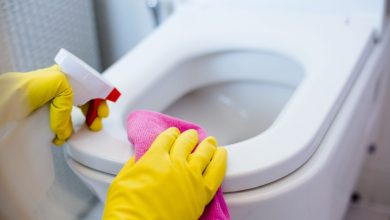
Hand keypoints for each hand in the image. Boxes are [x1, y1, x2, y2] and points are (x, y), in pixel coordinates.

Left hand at [0, 65, 108, 144]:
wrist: (6, 100)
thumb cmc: (26, 86)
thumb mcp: (59, 83)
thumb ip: (70, 102)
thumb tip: (66, 127)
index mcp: (64, 78)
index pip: (89, 88)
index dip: (99, 100)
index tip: (103, 111)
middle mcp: (57, 91)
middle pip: (84, 103)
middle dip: (92, 114)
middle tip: (95, 124)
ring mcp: (50, 105)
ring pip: (71, 117)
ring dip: (77, 127)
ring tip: (77, 132)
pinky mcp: (42, 119)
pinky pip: (59, 128)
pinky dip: (63, 134)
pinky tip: (61, 136)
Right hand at [103, 127, 226, 219]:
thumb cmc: (127, 208)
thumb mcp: (122, 180)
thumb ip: (134, 165)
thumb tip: (139, 159)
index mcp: (155, 157)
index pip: (167, 138)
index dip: (171, 134)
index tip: (173, 134)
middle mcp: (175, 163)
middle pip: (186, 143)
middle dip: (189, 137)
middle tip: (192, 135)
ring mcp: (190, 177)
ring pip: (204, 153)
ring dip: (207, 145)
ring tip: (210, 141)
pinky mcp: (201, 193)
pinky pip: (216, 172)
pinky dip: (220, 160)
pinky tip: (222, 154)